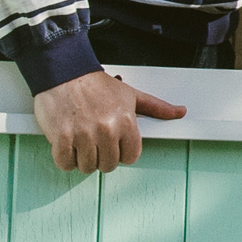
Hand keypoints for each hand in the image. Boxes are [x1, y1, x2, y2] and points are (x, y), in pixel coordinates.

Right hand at [30, 70, 186, 173]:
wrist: (65, 74)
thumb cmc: (97, 85)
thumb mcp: (131, 95)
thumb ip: (156, 107)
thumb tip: (180, 112)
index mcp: (125, 122)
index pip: (131, 157)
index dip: (122, 153)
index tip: (115, 145)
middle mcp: (106, 130)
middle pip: (109, 164)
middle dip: (103, 158)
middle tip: (96, 144)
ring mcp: (83, 135)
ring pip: (87, 167)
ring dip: (83, 160)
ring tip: (82, 144)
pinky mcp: (61, 137)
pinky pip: (65, 163)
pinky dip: (65, 160)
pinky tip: (68, 147)